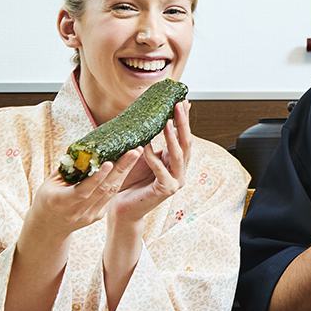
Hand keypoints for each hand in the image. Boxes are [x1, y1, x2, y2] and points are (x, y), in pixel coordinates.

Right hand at [23, 148, 143, 244]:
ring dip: (124, 172)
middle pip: (103, 189)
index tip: (109, 163)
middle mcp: (78, 211)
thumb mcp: (50, 184)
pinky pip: (110, 196)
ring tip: (135, 155)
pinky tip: (126, 167)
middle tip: (134, 151)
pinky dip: (118, 180)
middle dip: (121, 169)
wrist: (50, 227)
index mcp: (62, 201)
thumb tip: (84, 150)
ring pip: (110, 192)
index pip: (83, 190)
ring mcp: (89, 215)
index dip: (97, 177)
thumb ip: (67, 170)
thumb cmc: (48, 198)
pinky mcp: (97, 215)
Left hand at [108, 101, 193, 227]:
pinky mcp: (166, 190)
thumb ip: (151, 142)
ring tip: (167, 121)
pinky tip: (145, 145)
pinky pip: (161, 171)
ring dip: (172, 137)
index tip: (182, 101)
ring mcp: (176, 182)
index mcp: (177, 162)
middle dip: (183, 123)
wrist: (124, 209)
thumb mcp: (144, 157)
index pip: (184, 137)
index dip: (184, 119)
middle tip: (178, 105)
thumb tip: (150, 119)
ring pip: (178, 156)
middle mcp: (181, 171)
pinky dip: (153, 157)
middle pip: (186, 143)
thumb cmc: (131, 182)